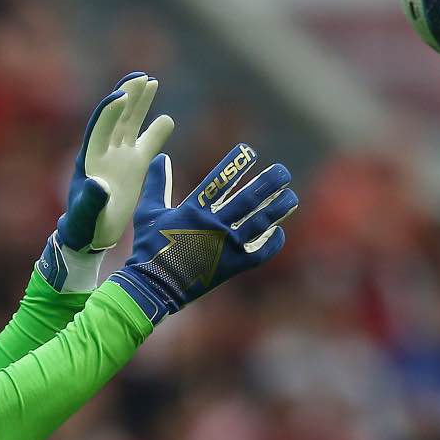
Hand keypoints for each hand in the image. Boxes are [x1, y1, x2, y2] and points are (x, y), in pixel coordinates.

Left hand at [38, 72, 174, 291]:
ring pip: (131, 124)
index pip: (98, 128)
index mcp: (89, 160)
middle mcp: (104, 152)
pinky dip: (156, 131)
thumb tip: (97, 185)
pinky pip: (146, 144)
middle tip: (141, 78)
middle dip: (127, 97)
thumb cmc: (83, 225)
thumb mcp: (84, 214)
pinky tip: (168, 119)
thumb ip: (90, 201)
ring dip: (140, 104)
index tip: (120, 95)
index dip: (108, 111)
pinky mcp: (134, 167)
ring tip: (152, 82)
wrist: (91, 233)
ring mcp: (120, 157)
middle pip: (116, 118)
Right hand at [108, 143, 297, 323]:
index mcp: (193, 211)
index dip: (235, 165)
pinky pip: (260, 252)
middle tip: (283, 171)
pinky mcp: (232, 266)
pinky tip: (278, 231)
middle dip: (268, 183)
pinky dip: (272, 242)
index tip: (248, 152)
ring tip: (291, 196)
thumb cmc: (149, 248)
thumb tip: (161, 158)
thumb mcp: (147, 213)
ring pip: (259, 223)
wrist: (153, 287)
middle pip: (248, 199)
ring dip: (277, 208)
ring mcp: (225, 246)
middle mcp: (214, 226)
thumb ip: (156, 184)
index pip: (219, 181)